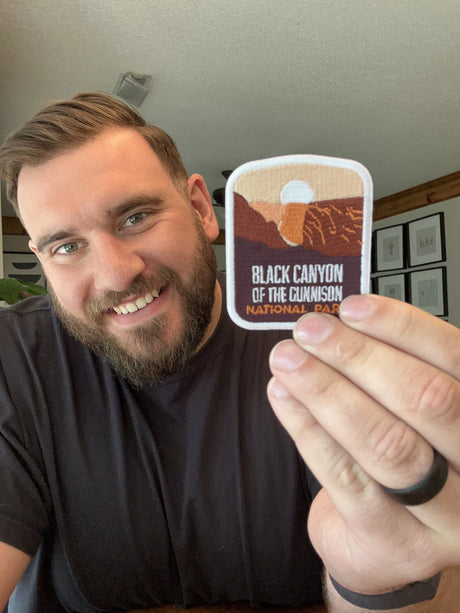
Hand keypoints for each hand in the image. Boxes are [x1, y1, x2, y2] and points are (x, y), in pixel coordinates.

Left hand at [267, 295, 459, 594]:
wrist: (393, 545)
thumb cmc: (406, 461)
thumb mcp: (415, 414)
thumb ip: (392, 370)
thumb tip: (337, 323)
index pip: (456, 360)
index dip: (403, 328)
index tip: (353, 307)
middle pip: (426, 400)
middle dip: (358, 356)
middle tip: (310, 330)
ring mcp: (446, 515)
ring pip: (386, 442)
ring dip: (327, 390)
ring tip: (288, 360)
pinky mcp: (397, 542)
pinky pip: (346, 476)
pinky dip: (308, 428)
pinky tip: (284, 397)